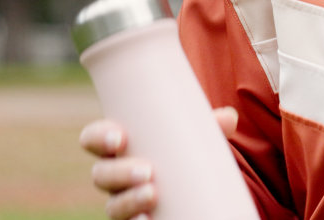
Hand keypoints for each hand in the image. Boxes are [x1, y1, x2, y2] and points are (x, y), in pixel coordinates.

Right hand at [79, 107, 239, 219]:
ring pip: (112, 205)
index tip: (119, 138)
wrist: (186, 188)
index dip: (98, 137)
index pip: (93, 139)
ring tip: (152, 194)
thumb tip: (229, 118)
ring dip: (128, 200)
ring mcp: (122, 201)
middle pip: (100, 175)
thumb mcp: (190, 138)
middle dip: (119, 172)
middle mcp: (114, 176)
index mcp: (119, 147)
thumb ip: (206, 128)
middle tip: (147, 170)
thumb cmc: (181, 153)